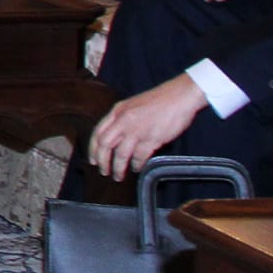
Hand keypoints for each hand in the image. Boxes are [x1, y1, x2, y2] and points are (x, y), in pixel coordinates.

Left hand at [90, 74, 211, 180]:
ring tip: (118, 176)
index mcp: (117, 111)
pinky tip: (137, 168)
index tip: (92, 160)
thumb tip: (116, 139)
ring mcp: (138, 130)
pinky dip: (137, 165)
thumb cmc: (159, 100)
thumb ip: (122, 119)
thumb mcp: (132, 105)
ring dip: (118, 168)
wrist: (180, 96)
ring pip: (121, 154)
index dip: (93, 149)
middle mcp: (124, 120)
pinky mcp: (153, 138)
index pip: (98, 132)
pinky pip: (140, 156)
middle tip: (103, 172)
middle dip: (102, 161)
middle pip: (105, 145)